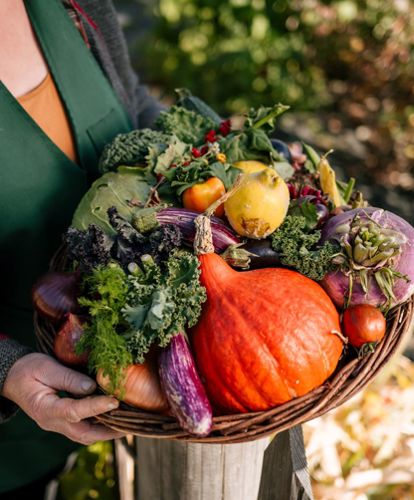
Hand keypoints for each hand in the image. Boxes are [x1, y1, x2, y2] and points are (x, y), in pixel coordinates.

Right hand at [2, 352, 123, 444]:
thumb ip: (68, 378)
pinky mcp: (63, 421)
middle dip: (109, 431)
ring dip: (107, 431)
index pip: (74, 412)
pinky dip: (100, 426)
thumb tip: (92, 386)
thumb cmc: (28, 369)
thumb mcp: (46, 368)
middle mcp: (53, 422)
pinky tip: (114, 417)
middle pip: (84, 434)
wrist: (13, 377)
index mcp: (46, 409)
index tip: (115, 401)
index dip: (96, 407)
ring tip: (128, 422)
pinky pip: (84, 429)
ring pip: (86, 435)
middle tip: (131, 423)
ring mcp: (58, 424)